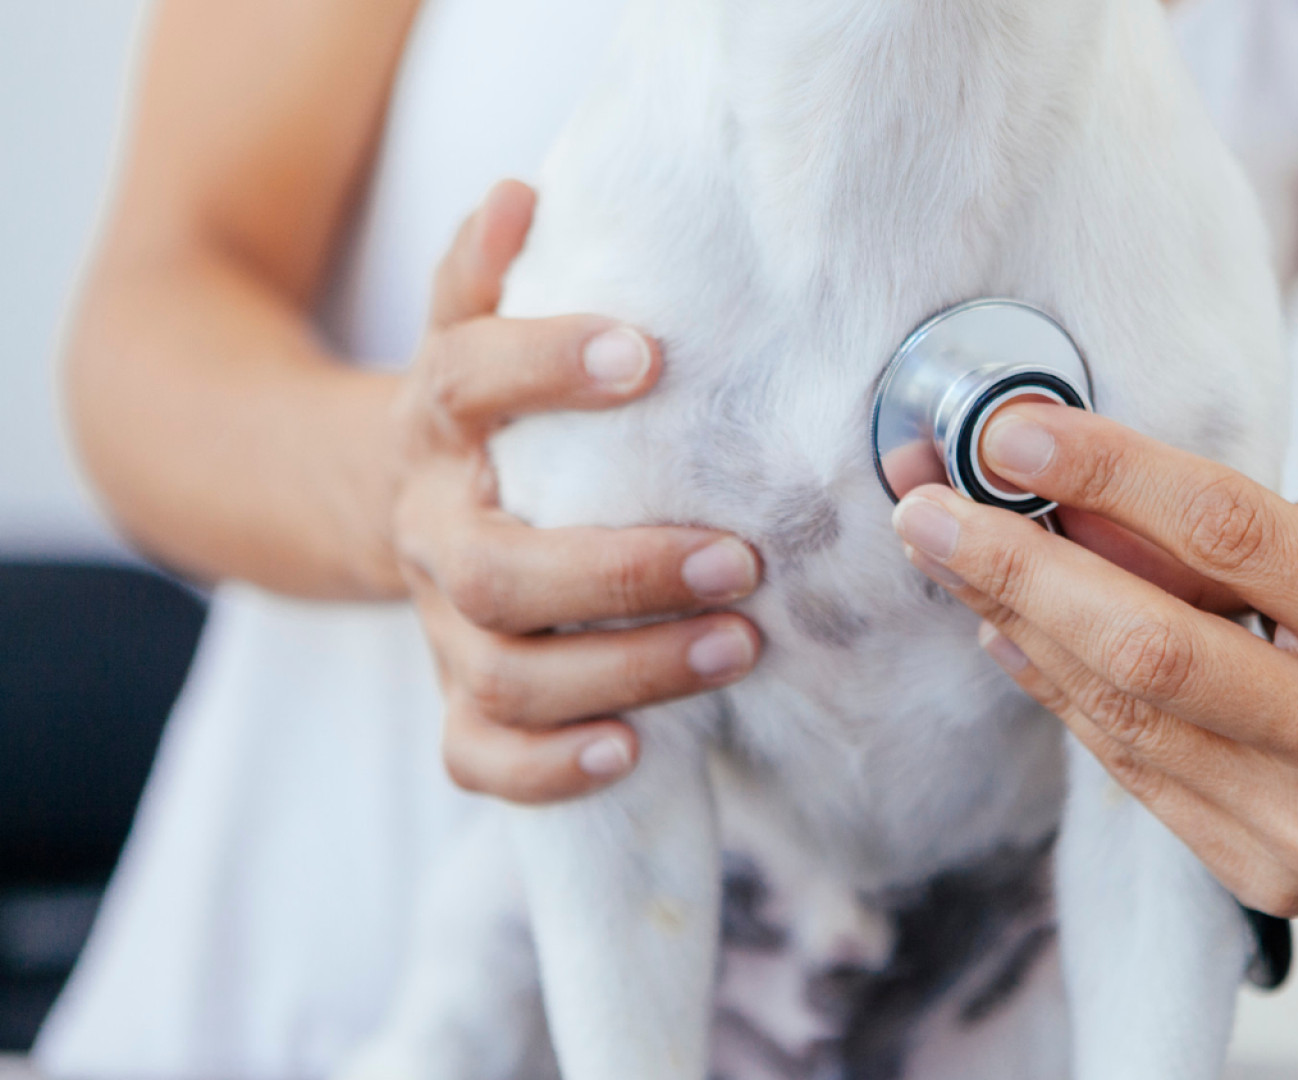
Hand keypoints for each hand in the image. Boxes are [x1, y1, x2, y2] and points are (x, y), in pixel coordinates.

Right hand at [388, 180, 762, 803]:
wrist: (376, 504)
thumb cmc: (480, 417)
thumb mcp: (471, 334)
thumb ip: (489, 272)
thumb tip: (523, 191)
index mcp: (438, 424)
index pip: (467, 380)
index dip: (546, 365)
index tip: (649, 354)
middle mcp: (433, 531)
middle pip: (498, 570)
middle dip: (624, 571)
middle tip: (743, 557)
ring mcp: (443, 627)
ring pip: (508, 673)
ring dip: (628, 668)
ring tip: (742, 644)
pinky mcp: (460, 700)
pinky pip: (481, 758)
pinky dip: (551, 767)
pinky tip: (635, 750)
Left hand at [891, 404, 1297, 944]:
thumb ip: (1251, 543)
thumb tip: (1083, 500)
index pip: (1235, 533)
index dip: (1111, 473)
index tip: (1013, 430)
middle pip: (1151, 644)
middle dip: (1016, 568)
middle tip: (925, 509)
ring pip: (1124, 716)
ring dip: (1017, 628)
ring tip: (949, 560)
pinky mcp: (1265, 879)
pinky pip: (1134, 773)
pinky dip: (1062, 697)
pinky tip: (1010, 638)